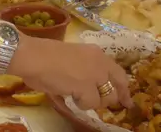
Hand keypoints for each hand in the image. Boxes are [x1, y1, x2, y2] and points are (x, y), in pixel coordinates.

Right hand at [11, 37, 130, 111]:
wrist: (34, 56)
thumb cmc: (44, 54)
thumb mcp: (74, 56)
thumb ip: (85, 69)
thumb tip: (88, 87)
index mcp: (96, 53)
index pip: (118, 72)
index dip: (123, 87)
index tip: (126, 98)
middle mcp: (100, 63)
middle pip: (117, 87)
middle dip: (115, 98)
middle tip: (113, 106)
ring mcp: (95, 75)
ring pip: (106, 98)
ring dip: (94, 101)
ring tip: (78, 96)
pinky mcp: (87, 87)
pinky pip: (91, 104)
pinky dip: (81, 104)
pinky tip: (70, 96)